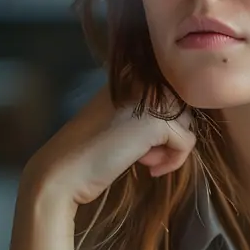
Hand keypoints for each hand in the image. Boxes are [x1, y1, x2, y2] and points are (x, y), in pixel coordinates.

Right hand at [22, 84, 195, 208]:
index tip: (144, 142)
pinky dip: (174, 161)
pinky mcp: (156, 122)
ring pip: (186, 122)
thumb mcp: (119, 121)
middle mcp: (140, 80)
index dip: (164, 120)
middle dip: (168, 134)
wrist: (63, 172)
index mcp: (128, 77)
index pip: (169, 91)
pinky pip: (186, 142)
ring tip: (145, 161)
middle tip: (144, 154)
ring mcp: (149, 99)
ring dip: (170, 147)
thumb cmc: (87, 152)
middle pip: (181, 106)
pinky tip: (150, 170)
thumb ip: (144, 111)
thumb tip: (180, 122)